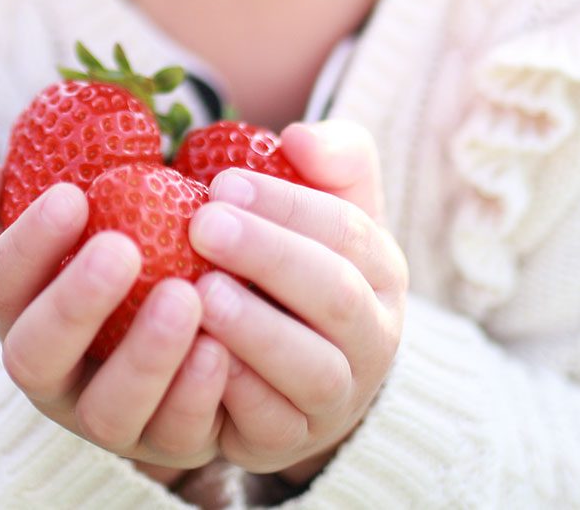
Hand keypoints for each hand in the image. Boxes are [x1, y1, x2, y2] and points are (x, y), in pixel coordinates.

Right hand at [0, 153, 231, 481]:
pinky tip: (220, 346)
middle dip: (74, 304)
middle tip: (121, 248)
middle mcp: (54, 379)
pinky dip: (195, 392)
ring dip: (144, 354)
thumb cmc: (125, 265)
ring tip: (185, 295)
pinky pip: (175, 431)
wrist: (200, 328)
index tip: (71, 197)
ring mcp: (109, 421)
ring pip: (108, 409)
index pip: (1, 286)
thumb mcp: (79, 229)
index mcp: (23, 317)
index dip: (28, 246)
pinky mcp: (168, 444)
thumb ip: (24, 198)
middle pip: (36, 356)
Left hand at [185, 119, 407, 478]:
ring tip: (200, 293)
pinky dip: (237, 393)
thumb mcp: (325, 204)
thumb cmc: (297, 264)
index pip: (348, 233)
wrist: (287, 367)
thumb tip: (299, 138)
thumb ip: (331, 157)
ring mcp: (337, 399)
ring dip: (257, 330)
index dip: (288, 206)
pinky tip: (197, 355)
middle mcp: (374, 338)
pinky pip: (272, 425)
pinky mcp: (289, 443)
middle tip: (202, 225)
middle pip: (337, 298)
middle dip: (270, 257)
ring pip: (314, 371)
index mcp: (383, 272)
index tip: (222, 182)